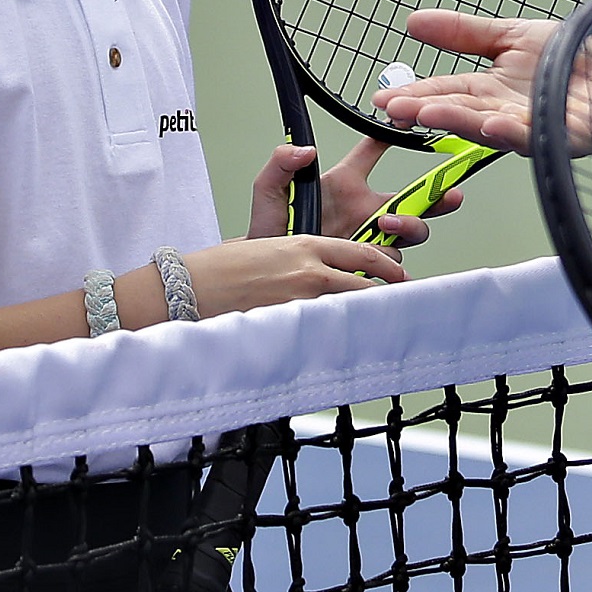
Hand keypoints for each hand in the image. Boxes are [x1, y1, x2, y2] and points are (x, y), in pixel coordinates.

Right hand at [182, 234, 409, 315]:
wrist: (190, 287)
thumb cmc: (221, 269)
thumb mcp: (267, 247)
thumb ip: (300, 258)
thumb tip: (325, 274)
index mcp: (305, 245)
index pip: (361, 254)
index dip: (386, 267)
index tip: (398, 276)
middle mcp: (310, 270)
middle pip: (366, 283)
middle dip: (388, 296)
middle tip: (401, 306)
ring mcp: (303, 300)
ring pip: (352, 308)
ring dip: (369, 317)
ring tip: (382, 327)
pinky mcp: (291, 325)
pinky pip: (328, 332)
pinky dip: (341, 337)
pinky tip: (350, 346)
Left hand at [249, 140, 462, 243]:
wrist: (268, 273)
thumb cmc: (269, 229)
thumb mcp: (268, 190)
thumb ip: (280, 162)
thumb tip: (303, 150)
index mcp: (345, 183)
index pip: (373, 152)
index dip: (389, 136)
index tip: (406, 124)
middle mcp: (364, 209)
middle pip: (414, 196)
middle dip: (439, 193)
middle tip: (449, 193)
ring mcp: (370, 236)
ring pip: (411, 229)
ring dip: (409, 225)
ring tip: (386, 224)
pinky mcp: (368, 263)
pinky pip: (394, 259)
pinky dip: (393, 258)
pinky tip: (381, 256)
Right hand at [370, 11, 556, 151]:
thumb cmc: (572, 60)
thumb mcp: (509, 37)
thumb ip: (464, 33)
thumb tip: (414, 21)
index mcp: (489, 93)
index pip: (445, 93)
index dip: (414, 95)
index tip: (383, 99)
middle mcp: (504, 115)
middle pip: (459, 113)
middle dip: (425, 111)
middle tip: (393, 110)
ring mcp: (532, 130)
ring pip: (488, 128)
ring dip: (457, 122)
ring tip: (426, 114)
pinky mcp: (562, 138)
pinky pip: (533, 137)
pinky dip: (510, 132)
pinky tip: (490, 124)